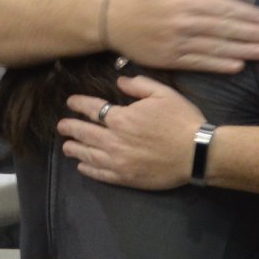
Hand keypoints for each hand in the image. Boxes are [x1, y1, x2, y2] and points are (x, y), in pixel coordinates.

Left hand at [58, 74, 206, 188]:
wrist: (196, 153)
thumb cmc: (181, 120)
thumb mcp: (163, 93)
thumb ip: (138, 85)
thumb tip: (119, 81)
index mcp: (121, 118)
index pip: (93, 109)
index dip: (79, 105)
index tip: (71, 103)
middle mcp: (114, 140)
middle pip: (85, 133)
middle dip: (71, 128)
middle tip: (62, 126)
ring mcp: (118, 161)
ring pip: (89, 155)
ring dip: (75, 149)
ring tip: (66, 147)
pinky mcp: (125, 177)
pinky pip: (101, 173)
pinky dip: (88, 169)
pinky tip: (82, 166)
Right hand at [104, 0, 258, 72]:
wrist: (110, 20)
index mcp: (186, 1)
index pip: (224, 8)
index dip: (248, 14)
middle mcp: (184, 23)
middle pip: (225, 29)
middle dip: (253, 34)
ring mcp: (177, 44)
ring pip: (217, 48)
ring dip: (244, 51)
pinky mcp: (170, 60)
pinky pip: (200, 64)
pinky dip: (220, 65)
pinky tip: (239, 66)